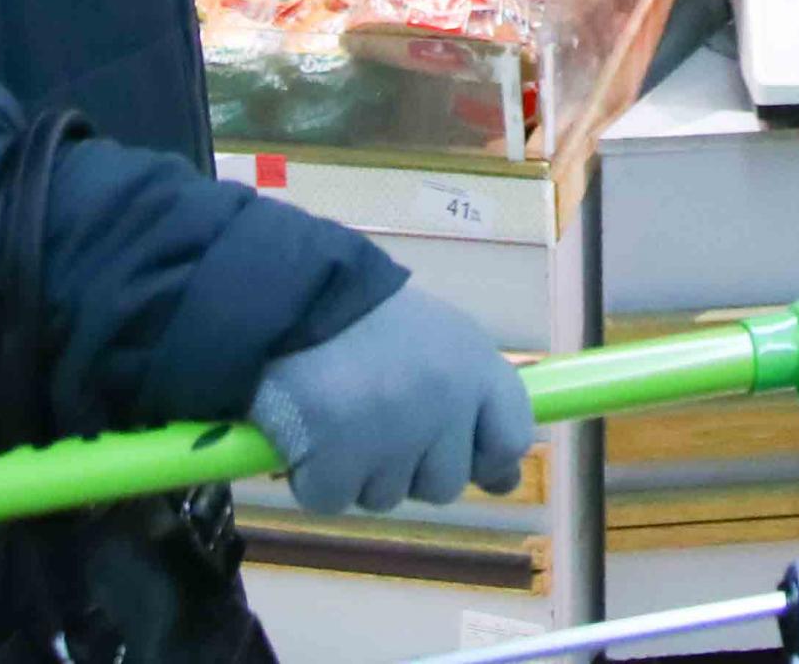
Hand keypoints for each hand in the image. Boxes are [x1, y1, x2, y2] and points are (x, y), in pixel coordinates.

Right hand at [248, 286, 532, 515]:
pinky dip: (314, 477)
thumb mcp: (439, 343)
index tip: (458, 452)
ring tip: (337, 413)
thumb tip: (505, 480)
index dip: (484, 455)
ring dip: (359, 471)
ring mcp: (392, 439)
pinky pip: (332, 500)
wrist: (288, 298)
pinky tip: (305, 431)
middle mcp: (444, 406)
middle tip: (374, 416)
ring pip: (386, 497)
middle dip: (409, 466)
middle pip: (445, 484)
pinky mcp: (337, 464)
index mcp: (475, 368)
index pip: (511, 439)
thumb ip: (476, 406)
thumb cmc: (366, 318)